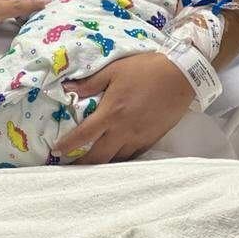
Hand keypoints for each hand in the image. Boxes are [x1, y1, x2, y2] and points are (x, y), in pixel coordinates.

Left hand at [52, 53, 193, 163]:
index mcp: (111, 113)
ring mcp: (139, 137)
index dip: (68, 145)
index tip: (57, 151)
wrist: (181, 76)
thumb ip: (90, 83)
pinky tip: (115, 157)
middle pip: (100, 157)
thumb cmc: (145, 70)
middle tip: (71, 167)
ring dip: (103, 163)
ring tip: (91, 164)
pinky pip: (133, 155)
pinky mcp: (152, 139)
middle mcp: (123, 130)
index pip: (84, 135)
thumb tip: (67, 88)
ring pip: (117, 159)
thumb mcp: (114, 71)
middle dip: (84, 164)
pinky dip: (122, 158)